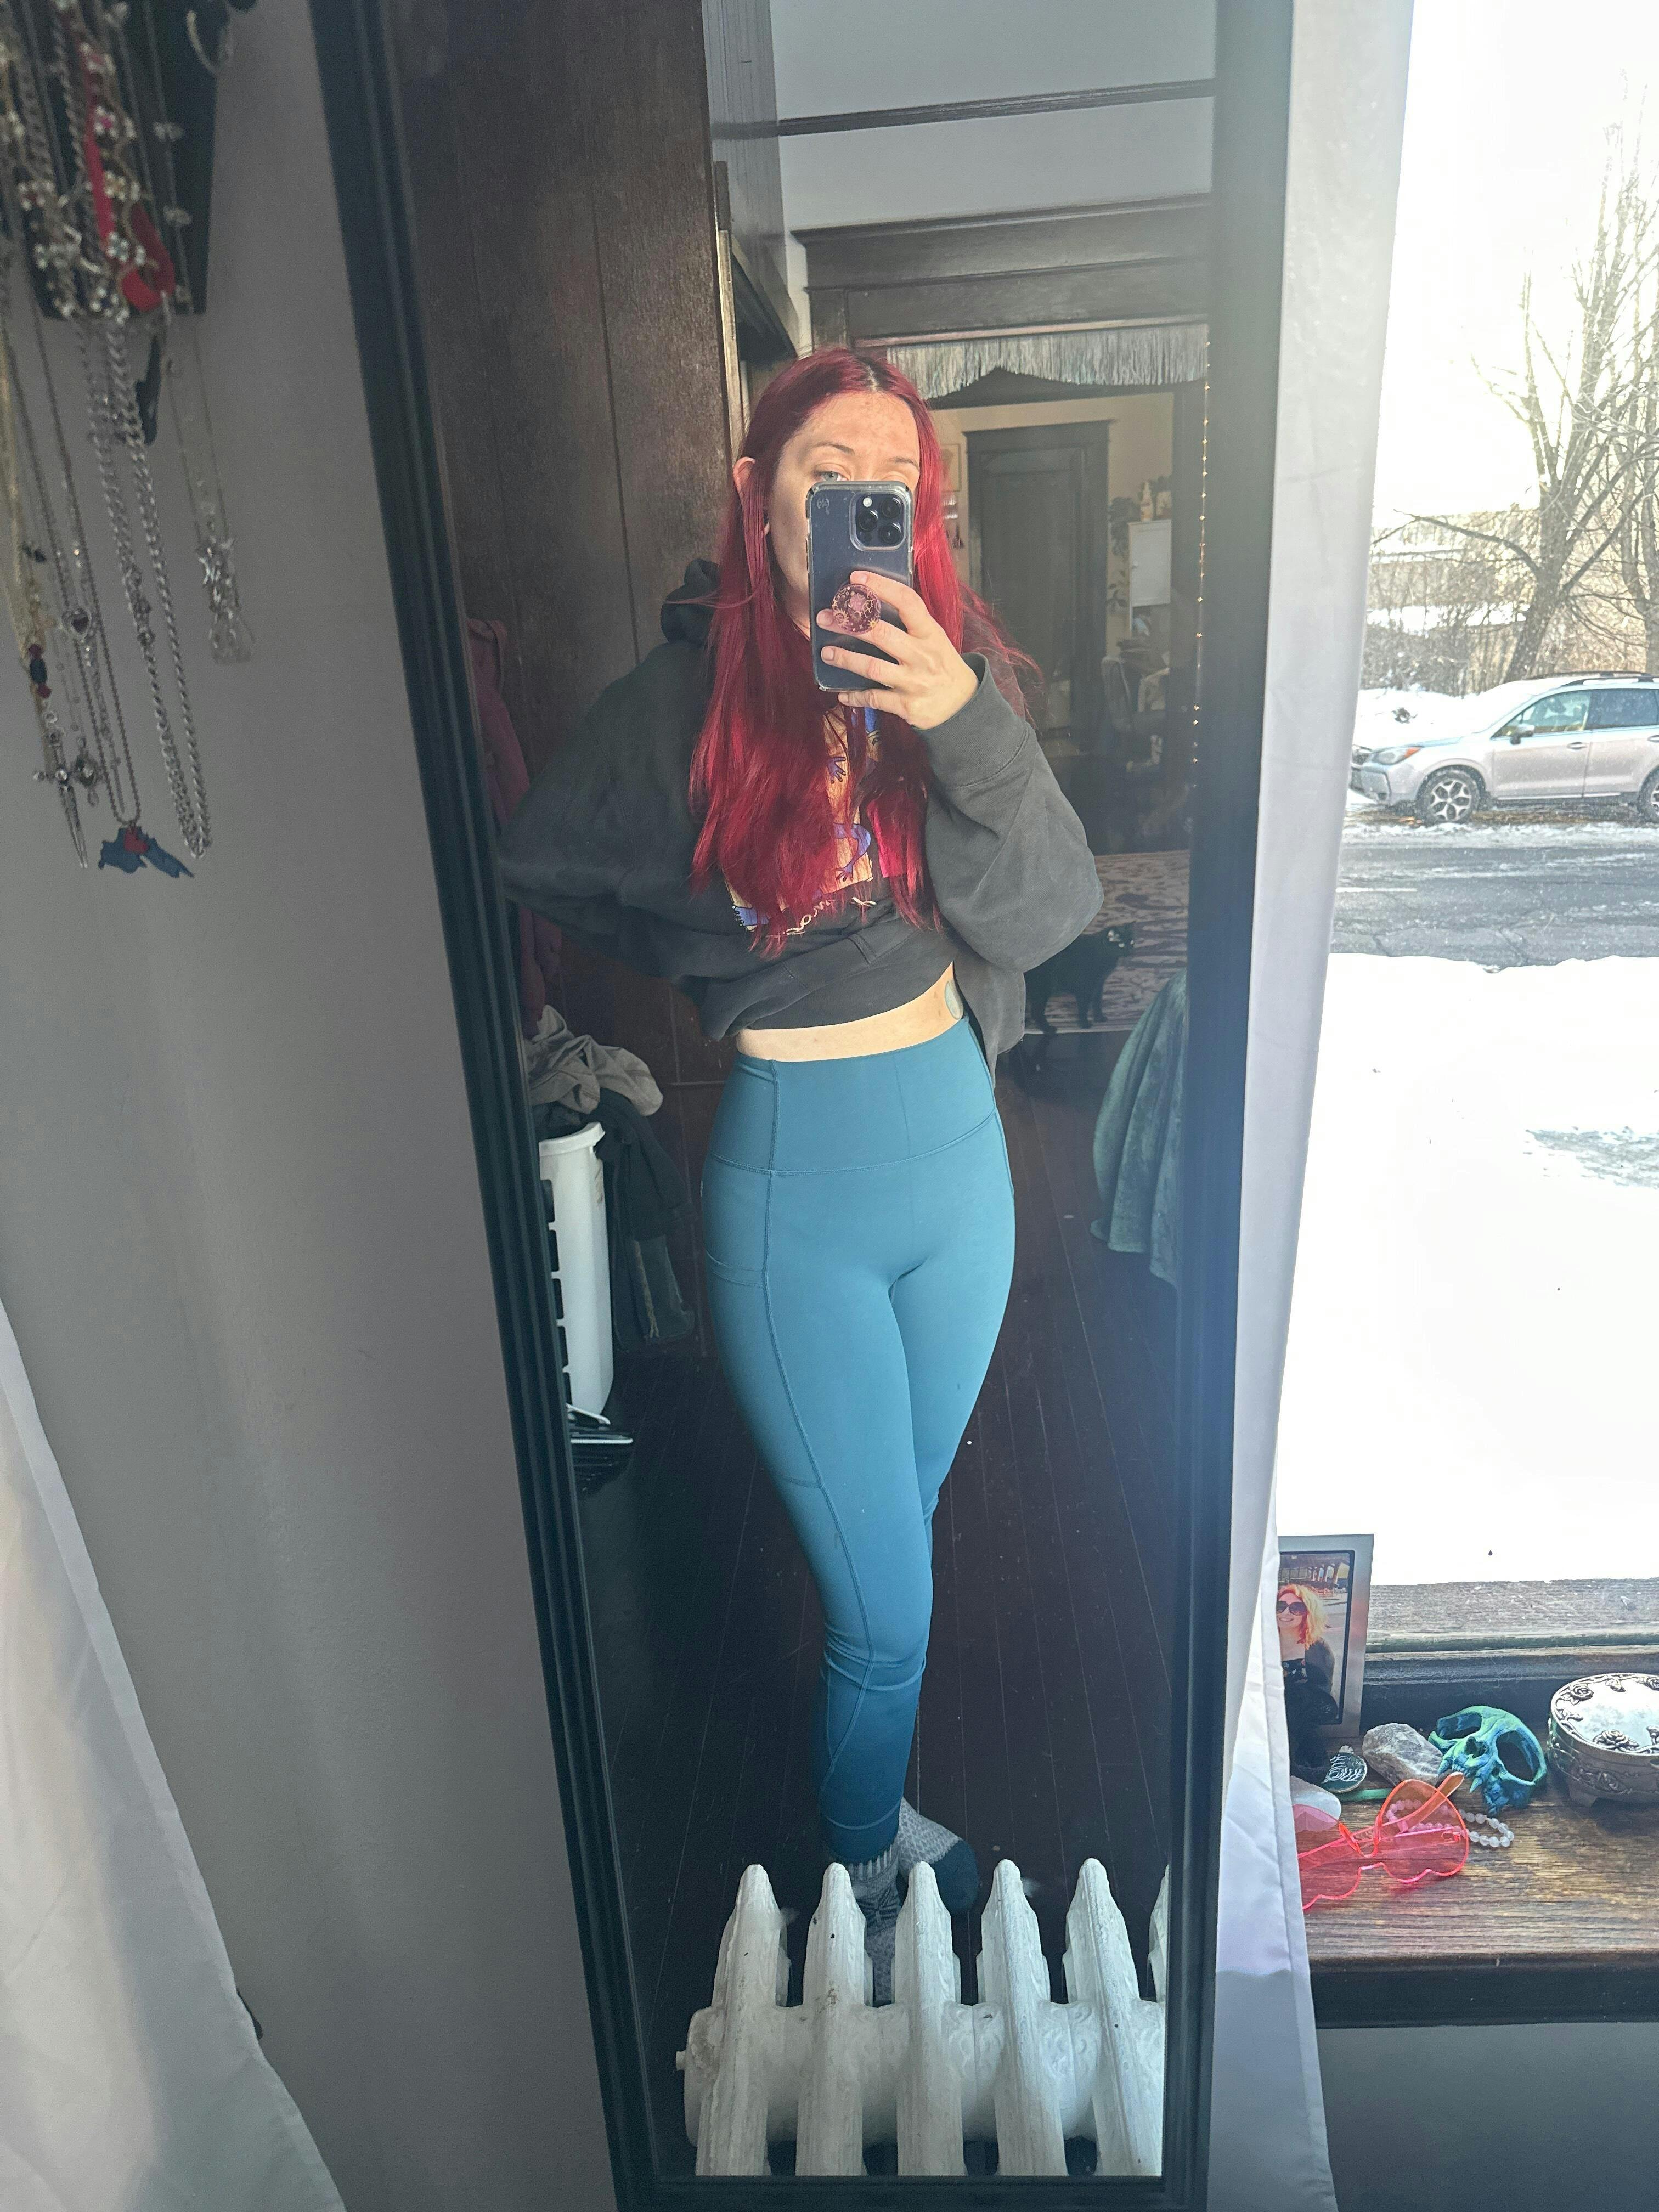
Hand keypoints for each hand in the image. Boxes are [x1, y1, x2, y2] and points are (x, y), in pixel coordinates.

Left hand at [817, 571, 978, 730]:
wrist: (964, 706)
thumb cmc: (943, 667)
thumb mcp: (935, 640)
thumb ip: (911, 625)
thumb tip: (872, 605)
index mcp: (930, 633)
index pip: (906, 602)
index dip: (880, 586)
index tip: (856, 578)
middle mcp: (922, 655)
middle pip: (881, 633)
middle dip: (849, 625)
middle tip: (826, 618)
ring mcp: (914, 682)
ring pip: (873, 667)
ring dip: (845, 659)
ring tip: (826, 653)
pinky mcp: (907, 706)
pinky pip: (874, 698)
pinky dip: (855, 696)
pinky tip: (842, 694)